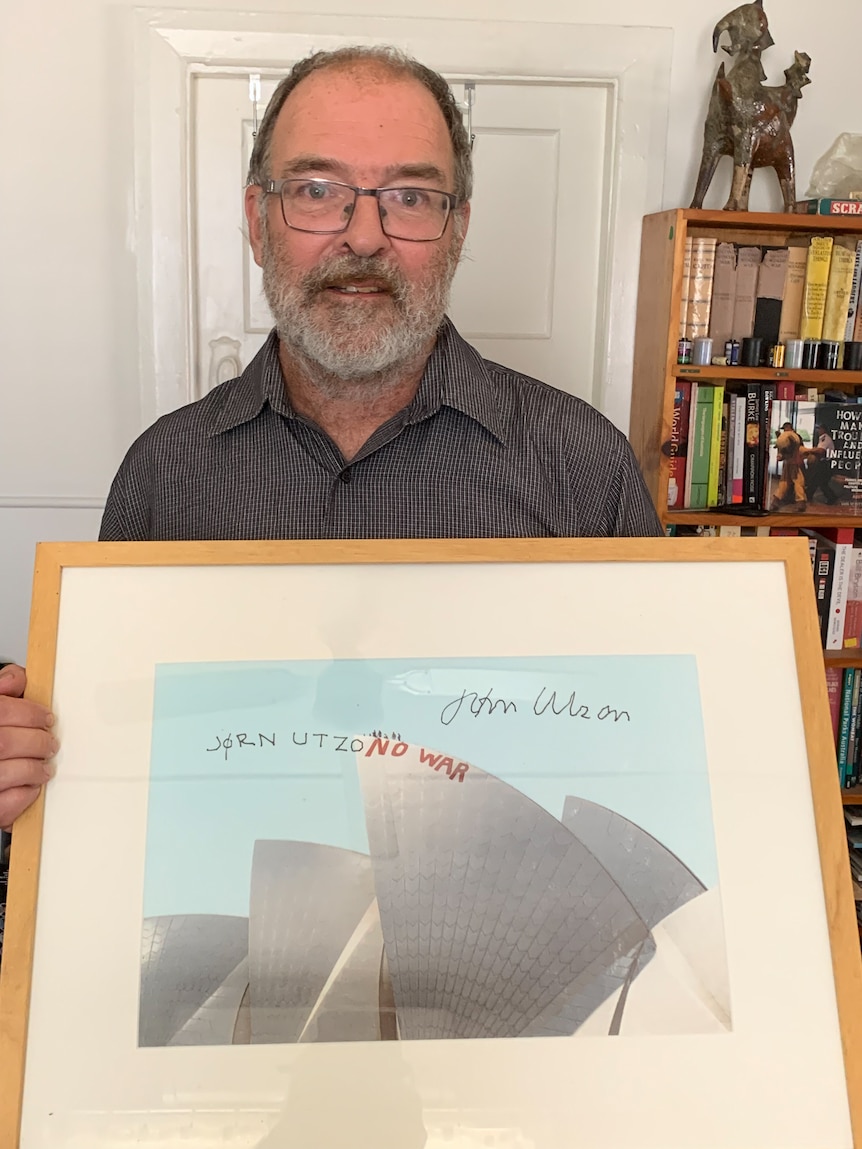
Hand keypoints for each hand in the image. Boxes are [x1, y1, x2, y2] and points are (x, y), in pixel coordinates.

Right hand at [0, 665, 57, 829]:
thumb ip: (3, 692)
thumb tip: (16, 680)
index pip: (2, 711)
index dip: (29, 713)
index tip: (47, 719)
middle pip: (5, 742)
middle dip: (36, 742)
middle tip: (50, 744)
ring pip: (7, 772)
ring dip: (34, 769)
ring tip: (45, 767)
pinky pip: (5, 804)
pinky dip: (24, 795)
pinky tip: (30, 787)